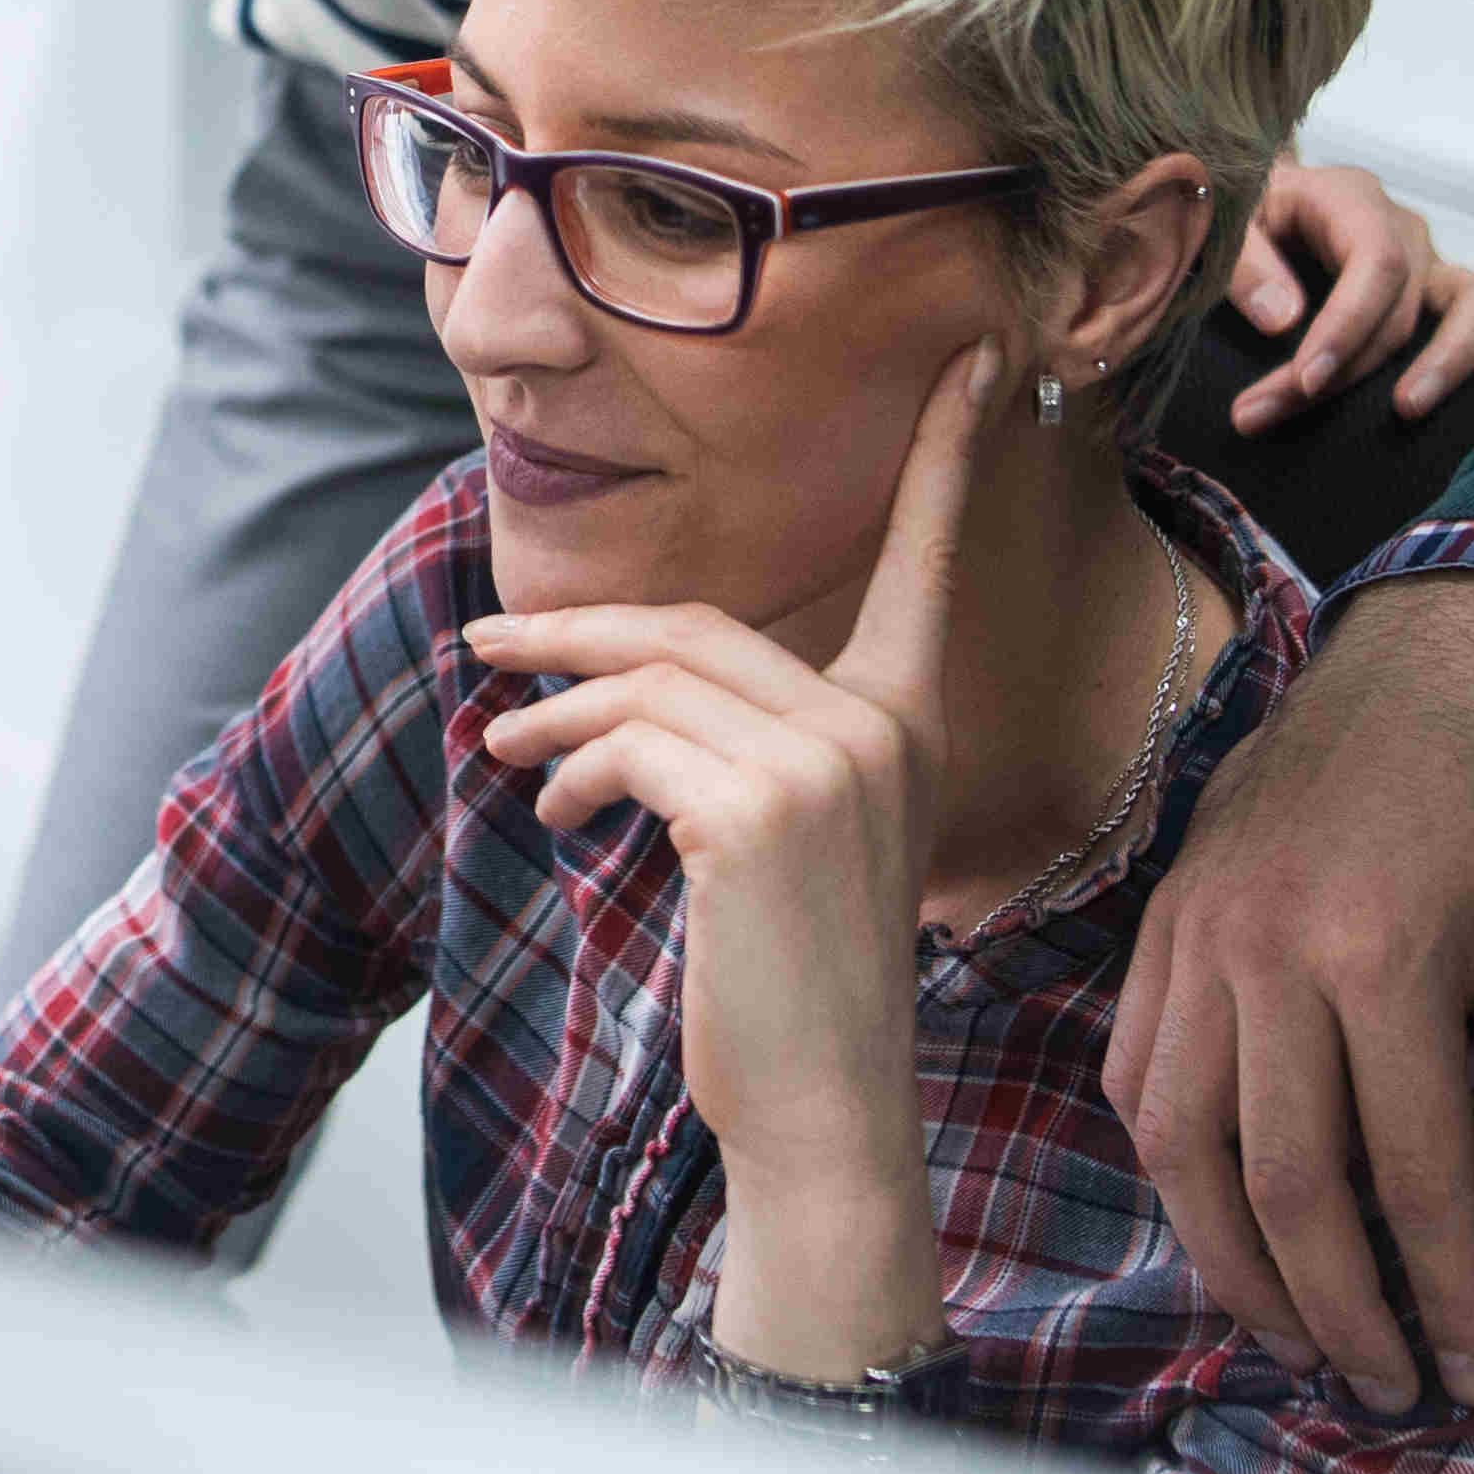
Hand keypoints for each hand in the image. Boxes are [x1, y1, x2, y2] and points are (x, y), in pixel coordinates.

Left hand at [465, 346, 992, 1385]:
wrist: (819, 1114)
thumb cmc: (790, 984)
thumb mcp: (781, 845)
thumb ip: (738, 748)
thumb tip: (609, 694)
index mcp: (909, 722)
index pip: (930, 560)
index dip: (949, 457)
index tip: (982, 358)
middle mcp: (884, 727)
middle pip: (701, 624)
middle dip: (582, 634)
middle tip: (491, 643)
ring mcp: (828, 765)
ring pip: (650, 682)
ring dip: (554, 713)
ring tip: (506, 751)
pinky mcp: (758, 811)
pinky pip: (629, 744)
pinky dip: (570, 766)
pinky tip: (552, 809)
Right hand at [1101, 575, 1473, 1407]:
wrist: (1428, 662)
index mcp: (1385, 953)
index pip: (1410, 1177)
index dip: (1448, 1293)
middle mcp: (1268, 949)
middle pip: (1284, 1185)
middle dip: (1342, 1313)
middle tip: (1393, 1388)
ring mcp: (1197, 935)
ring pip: (1184, 1146)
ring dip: (1237, 1268)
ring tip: (1298, 1341)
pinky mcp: (1162, 926)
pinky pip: (1137, 1077)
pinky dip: (1170, 1171)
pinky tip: (1221, 1229)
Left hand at [1223, 157, 1473, 432]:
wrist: (1254, 199)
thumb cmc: (1240, 211)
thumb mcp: (1226, 221)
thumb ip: (1247, 264)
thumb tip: (1285, 321)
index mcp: (1353, 199)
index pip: (1374, 266)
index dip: (1345, 328)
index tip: (1304, 382)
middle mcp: (1404, 230)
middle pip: (1404, 307)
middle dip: (1346, 371)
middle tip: (1271, 415)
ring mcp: (1431, 264)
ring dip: (1449, 363)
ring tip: (1406, 412)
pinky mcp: (1440, 297)